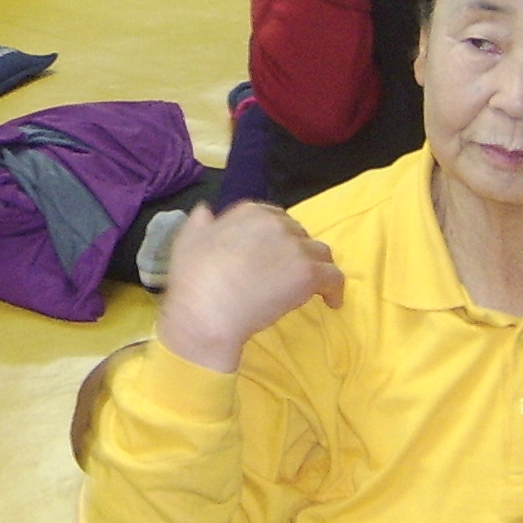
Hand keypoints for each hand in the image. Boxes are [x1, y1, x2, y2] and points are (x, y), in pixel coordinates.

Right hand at [154, 202, 344, 372]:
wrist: (205, 311)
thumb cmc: (193, 280)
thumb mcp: (187, 240)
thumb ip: (200, 222)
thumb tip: (205, 210)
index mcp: (249, 212)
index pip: (276, 217)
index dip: (278, 237)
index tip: (274, 256)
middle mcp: (276, 223)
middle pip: (300, 234)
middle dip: (296, 252)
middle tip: (288, 275)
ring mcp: (295, 247)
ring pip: (320, 253)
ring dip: (316, 267)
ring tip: (310, 287)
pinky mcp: (309, 274)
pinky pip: (334, 277)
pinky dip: (335, 289)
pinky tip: (331, 302)